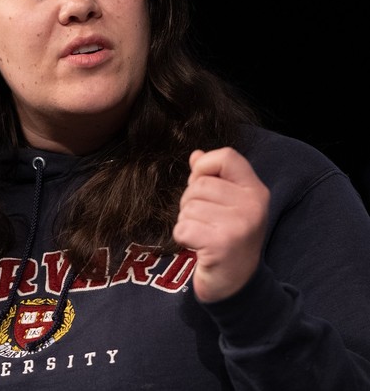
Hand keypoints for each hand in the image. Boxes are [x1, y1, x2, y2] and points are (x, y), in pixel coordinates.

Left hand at [172, 147, 269, 302]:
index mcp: (256, 191)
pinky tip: (199, 247)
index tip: (202, 186)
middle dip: (190, 202)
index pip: (226, 156)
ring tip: (204, 235)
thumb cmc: (227, 238)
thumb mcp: (228, 205)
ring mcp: (239, 225)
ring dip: (187, 221)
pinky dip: (183, 238)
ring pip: (188, 207)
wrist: (237, 284)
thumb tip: (196, 154)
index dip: (204, 167)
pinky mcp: (222, 244)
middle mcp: (253, 205)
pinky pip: (183, 227)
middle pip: (198, 185)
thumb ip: (213, 178)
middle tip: (205, 222)